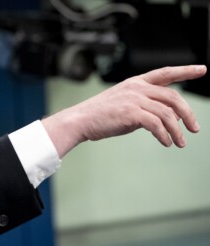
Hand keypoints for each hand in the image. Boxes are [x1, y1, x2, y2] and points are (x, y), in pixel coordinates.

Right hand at [42, 65, 206, 157]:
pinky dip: (164, 135)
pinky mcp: (131, 113)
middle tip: (194, 129)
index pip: (165, 73)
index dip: (185, 71)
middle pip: (173, 97)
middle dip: (187, 114)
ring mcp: (134, 100)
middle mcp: (137, 88)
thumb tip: (163, 119)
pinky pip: (156, 125)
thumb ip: (143, 107)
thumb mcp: (123, 105)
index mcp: (135, 83)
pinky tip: (166, 143)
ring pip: (167, 114)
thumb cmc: (99, 116)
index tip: (202, 70)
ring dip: (177, 131)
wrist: (80, 120)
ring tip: (180, 143)